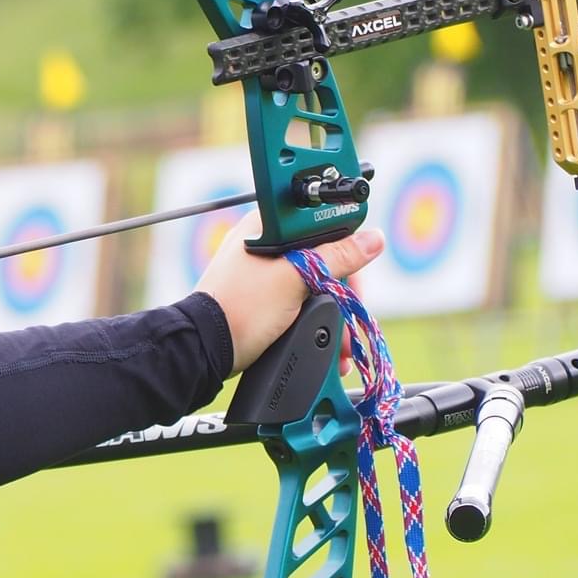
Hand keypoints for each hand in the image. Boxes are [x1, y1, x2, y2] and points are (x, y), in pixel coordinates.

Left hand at [195, 212, 384, 373]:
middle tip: (349, 322)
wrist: (204, 349)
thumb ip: (336, 257)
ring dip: (332, 316)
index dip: (345, 255)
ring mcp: (262, 274)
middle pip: (322, 261)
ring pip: (313, 287)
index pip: (322, 228)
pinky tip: (328, 346)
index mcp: (267, 228)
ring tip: (340, 346)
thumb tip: (373, 239)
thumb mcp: (294, 279)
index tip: (354, 283)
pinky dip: (314, 322)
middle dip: (341, 298)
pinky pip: (299, 303)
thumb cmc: (240, 309)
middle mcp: (265, 246)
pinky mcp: (261, 299)